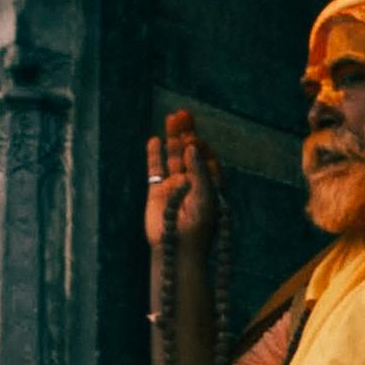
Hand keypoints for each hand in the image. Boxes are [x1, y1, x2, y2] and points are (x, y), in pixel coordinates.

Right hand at [146, 114, 213, 249]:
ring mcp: (174, 186)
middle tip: (183, 114)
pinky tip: (154, 140)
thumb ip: (200, 171)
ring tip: (171, 118)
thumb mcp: (205, 197)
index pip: (207, 159)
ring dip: (172, 138)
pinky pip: (155, 169)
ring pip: (173, 157)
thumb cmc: (198, 227)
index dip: (201, 147)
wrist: (178, 249)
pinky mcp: (157, 192)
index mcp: (210, 186)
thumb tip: (191, 147)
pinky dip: (154, 155)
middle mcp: (192, 184)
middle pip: (189, 153)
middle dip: (187, 134)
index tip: (195, 140)